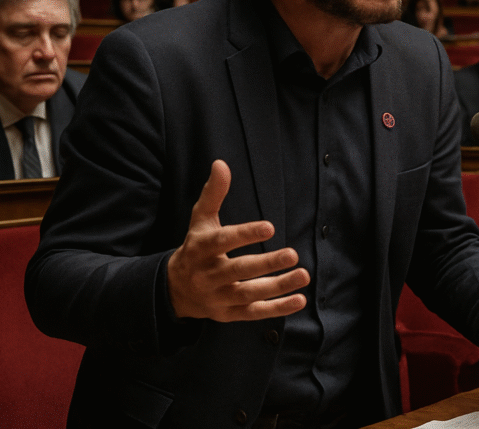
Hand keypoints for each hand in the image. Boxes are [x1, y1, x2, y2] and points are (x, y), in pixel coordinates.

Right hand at [167, 160, 309, 320]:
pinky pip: (255, 313)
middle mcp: (209, 275)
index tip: (270, 227)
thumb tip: (221, 164)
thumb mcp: (200, 219)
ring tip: (303, 275)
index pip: (223, 241)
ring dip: (278, 287)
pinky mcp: (229, 314)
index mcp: (201, 249)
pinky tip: (299, 299)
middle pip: (239, 270)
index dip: (246, 234)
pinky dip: (277, 309)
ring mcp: (219, 297)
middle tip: (293, 254)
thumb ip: (213, 193)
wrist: (175, 290)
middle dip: (266, 264)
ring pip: (249, 294)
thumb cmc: (196, 247)